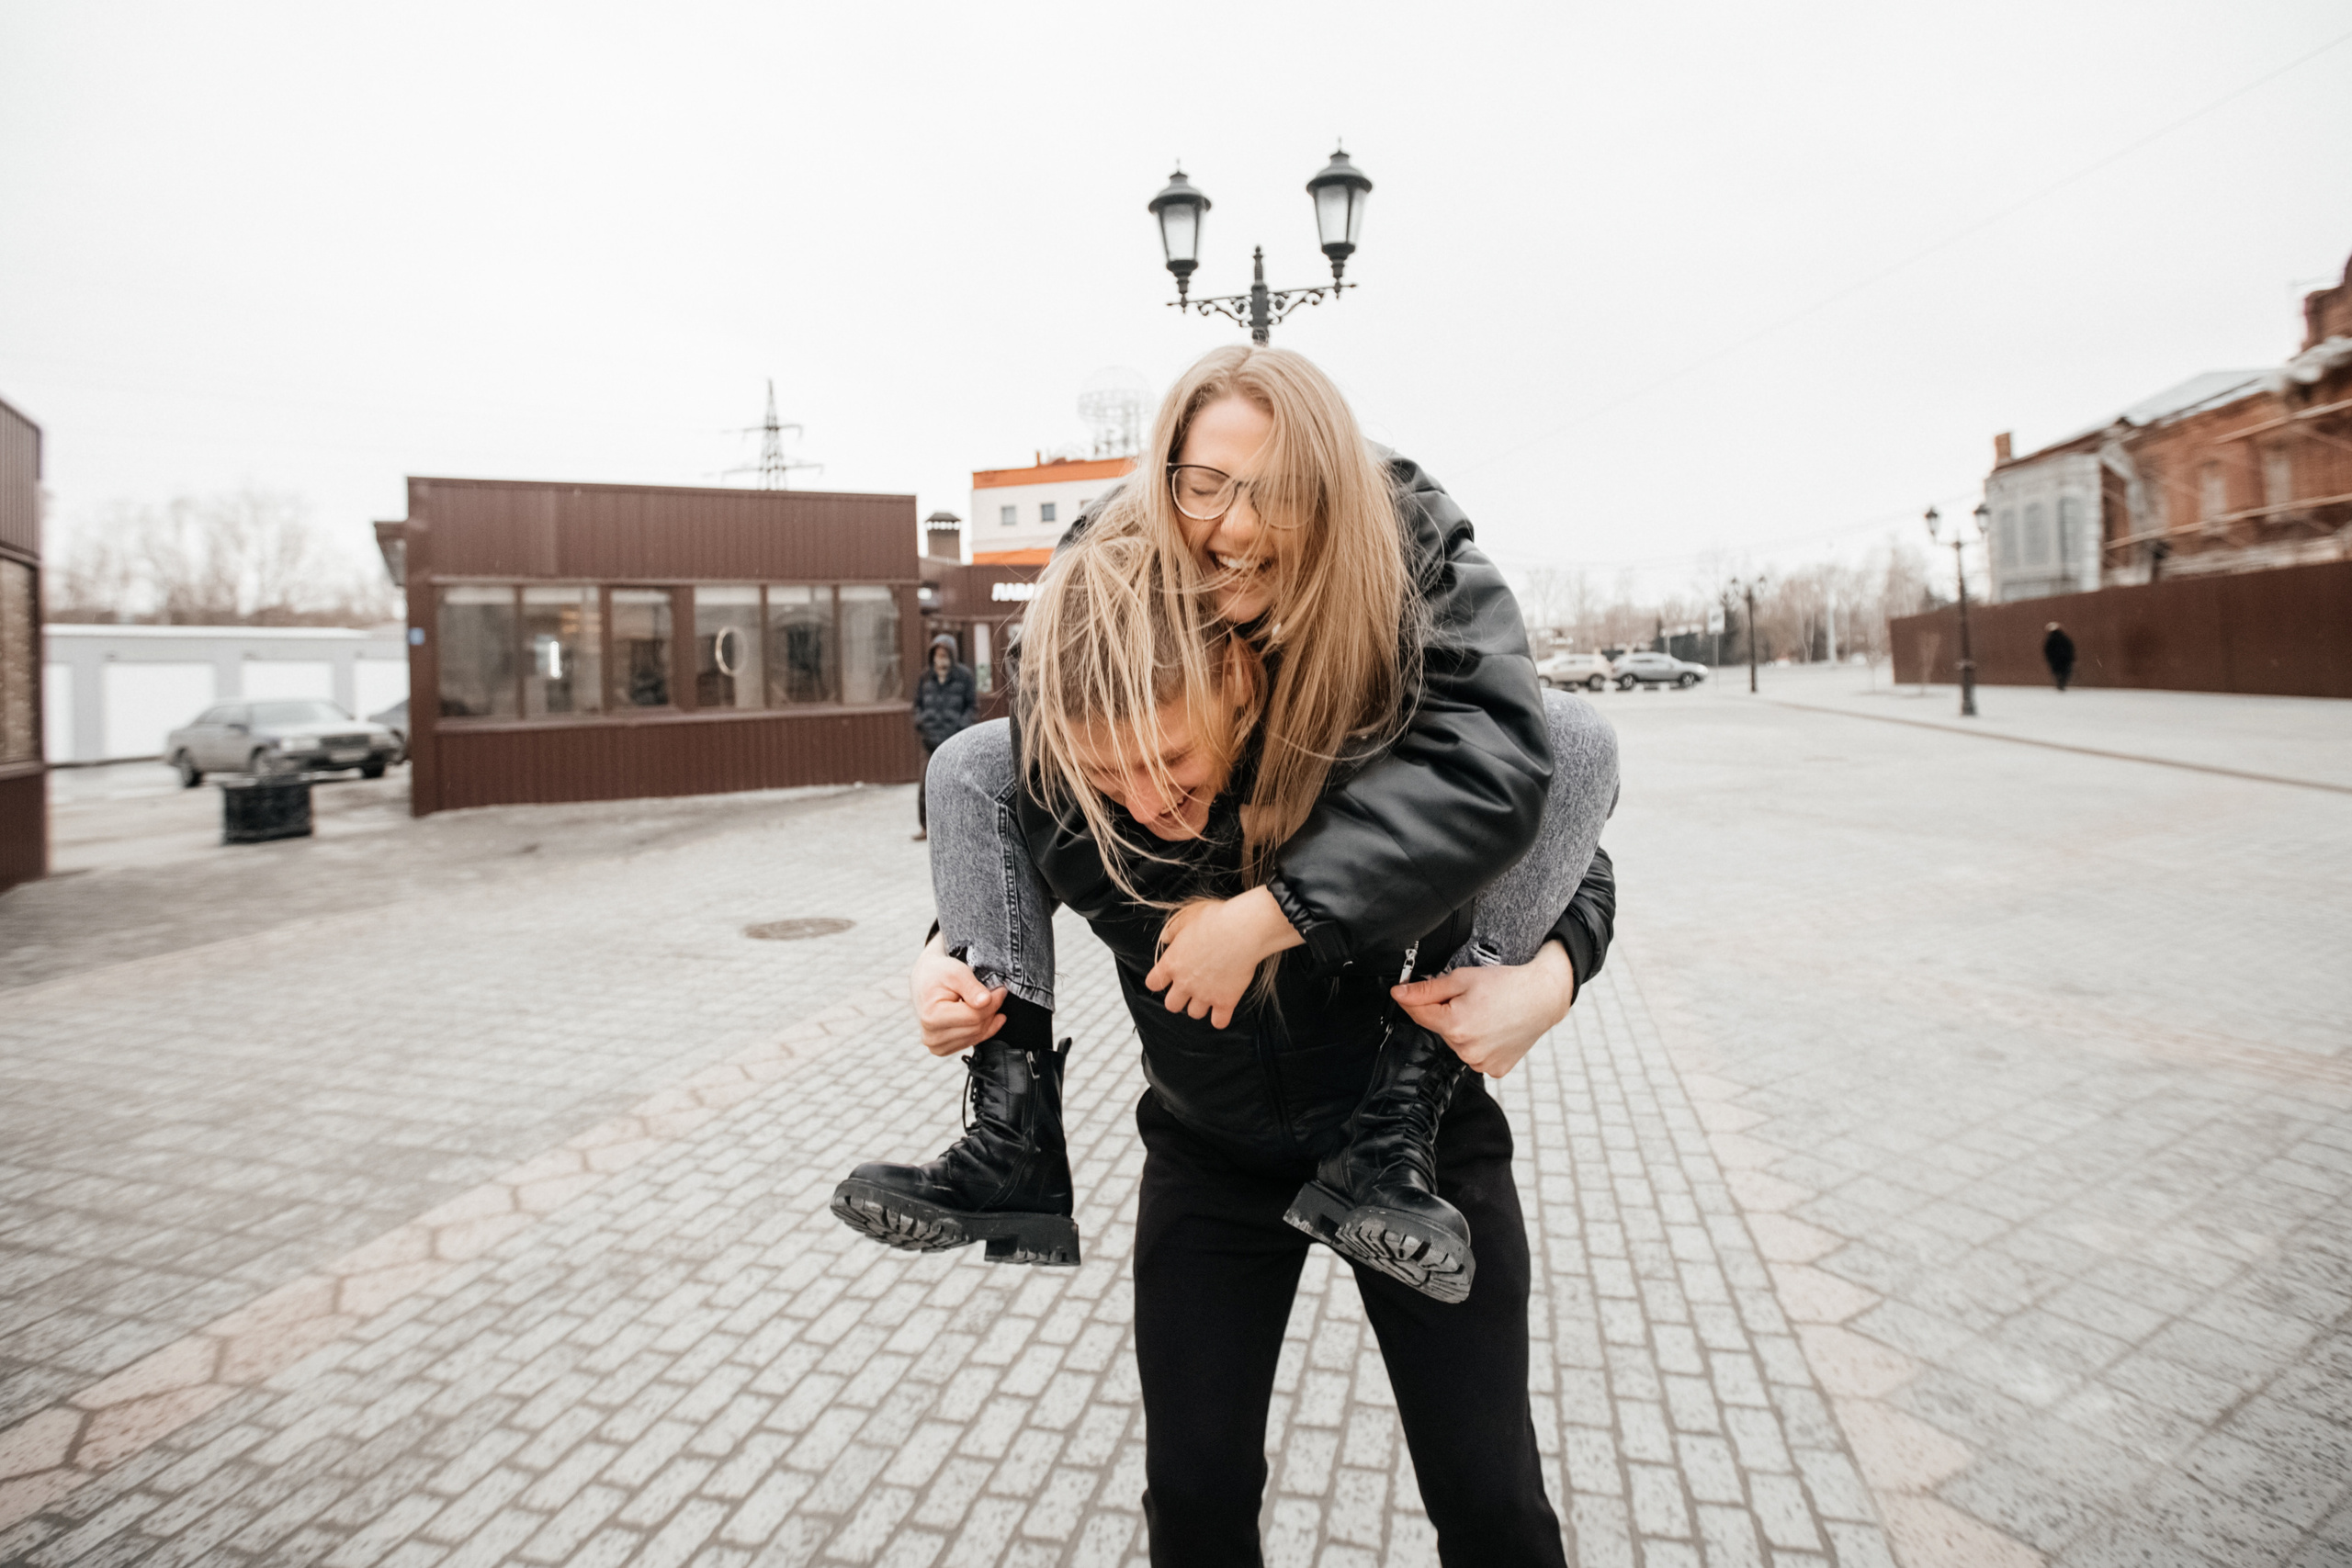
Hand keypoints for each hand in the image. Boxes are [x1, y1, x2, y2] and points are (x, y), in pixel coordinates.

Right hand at [910, 933, 1006, 1056]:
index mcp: (932, 1017)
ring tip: (987, 1003)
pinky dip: (983, 1030)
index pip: (974, 1017)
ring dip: (988, 1020)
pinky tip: (985, 1017)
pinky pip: (972, 1042)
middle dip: (991, 1010)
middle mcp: (931, 1036)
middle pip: (976, 1028)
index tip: (1001, 990)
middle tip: (997, 994)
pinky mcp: (942, 1049)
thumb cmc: (940, 974)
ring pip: (977, 1037)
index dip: (993, 1003)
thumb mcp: (957, 972)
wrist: (925, 981)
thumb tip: (986, 1001)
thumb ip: (972, 987)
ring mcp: (936, 1046)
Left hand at [1144, 887, 1302, 1029]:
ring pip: (1194, 1013)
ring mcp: (1205, 994)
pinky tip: (1223, 1009)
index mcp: (1172, 963)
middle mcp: (1185, 983)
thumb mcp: (1187, 916)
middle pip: (1172, 1005)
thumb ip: (1173, 930)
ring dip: (1199, 1007)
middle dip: (1179, 998)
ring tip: (1208, 996)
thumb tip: (1166, 938)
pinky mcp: (1226, 1001)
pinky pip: (1219, 1021)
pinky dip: (1220, 1018)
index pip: (1153, 983)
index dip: (1159, 981)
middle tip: (1189, 989)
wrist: (1242, 931)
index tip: (1167, 978)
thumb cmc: (1215, 919)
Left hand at [1391, 942, 1577, 1078]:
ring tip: (1485, 1014)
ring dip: (1462, 1030)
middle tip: (1470, 1000)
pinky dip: (1479, 1043)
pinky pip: (1475, 1055)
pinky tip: (1493, 1029)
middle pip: (1439, 1029)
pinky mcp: (1493, 1070)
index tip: (1408, 991)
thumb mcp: (1461, 979)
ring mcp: (1480, 1063)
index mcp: (1455, 1025)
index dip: (1412, 1000)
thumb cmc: (1506, 985)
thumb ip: (1426, 989)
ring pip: (1456, 1044)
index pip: (1417, 1014)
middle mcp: (1466, 1050)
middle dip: (1446, 1014)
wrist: (1542, 997)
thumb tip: (1399, 993)